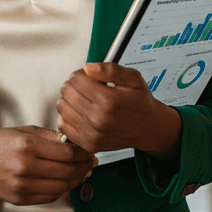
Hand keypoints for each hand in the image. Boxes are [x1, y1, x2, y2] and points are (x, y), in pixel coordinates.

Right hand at [0, 126, 94, 205]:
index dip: (83, 152)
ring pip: (62, 186)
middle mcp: (25, 166)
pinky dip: (62, 189)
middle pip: (68, 170)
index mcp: (27, 145)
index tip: (88, 150)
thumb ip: (49, 136)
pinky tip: (65, 182)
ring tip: (81, 172)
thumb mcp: (23, 130)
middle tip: (90, 162)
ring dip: (77, 179)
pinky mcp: (20, 198)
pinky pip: (50, 197)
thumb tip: (73, 141)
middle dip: (84, 166)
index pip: (67, 152)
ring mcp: (22, 185)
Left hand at [57, 63, 181, 157]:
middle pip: (67, 92)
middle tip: (85, 87)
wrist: (149, 128)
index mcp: (109, 100)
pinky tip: (80, 113)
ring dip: (69, 100)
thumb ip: (110, 69)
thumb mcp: (133, 79)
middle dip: (73, 85)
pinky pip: (63, 125)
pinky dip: (68, 117)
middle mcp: (99, 119)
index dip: (80, 73)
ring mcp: (93, 134)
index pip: (76, 79)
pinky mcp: (89, 144)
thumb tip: (88, 67)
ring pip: (62, 107)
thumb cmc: (140, 103)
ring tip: (83, 99)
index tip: (88, 77)